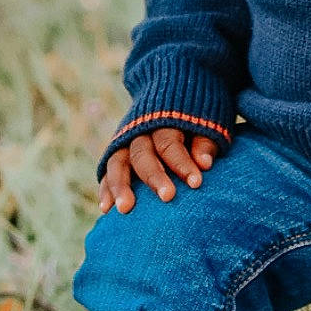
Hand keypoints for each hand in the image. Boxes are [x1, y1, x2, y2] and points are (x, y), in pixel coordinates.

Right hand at [99, 128, 217, 214]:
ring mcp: (124, 143)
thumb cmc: (194, 120)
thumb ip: (204, 142)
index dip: (182, 163)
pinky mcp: (115, 154)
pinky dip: (105, 190)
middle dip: (154, 176)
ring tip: (125, 209)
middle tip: (168, 197)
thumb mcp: (205, 123)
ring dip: (120, 186)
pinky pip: (107, 172)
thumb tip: (205, 164)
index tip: (196, 183)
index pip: (170, 143)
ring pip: (118, 163)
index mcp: (164, 121)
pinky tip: (107, 210)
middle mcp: (140, 131)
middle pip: (142, 154)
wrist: (169, 100)